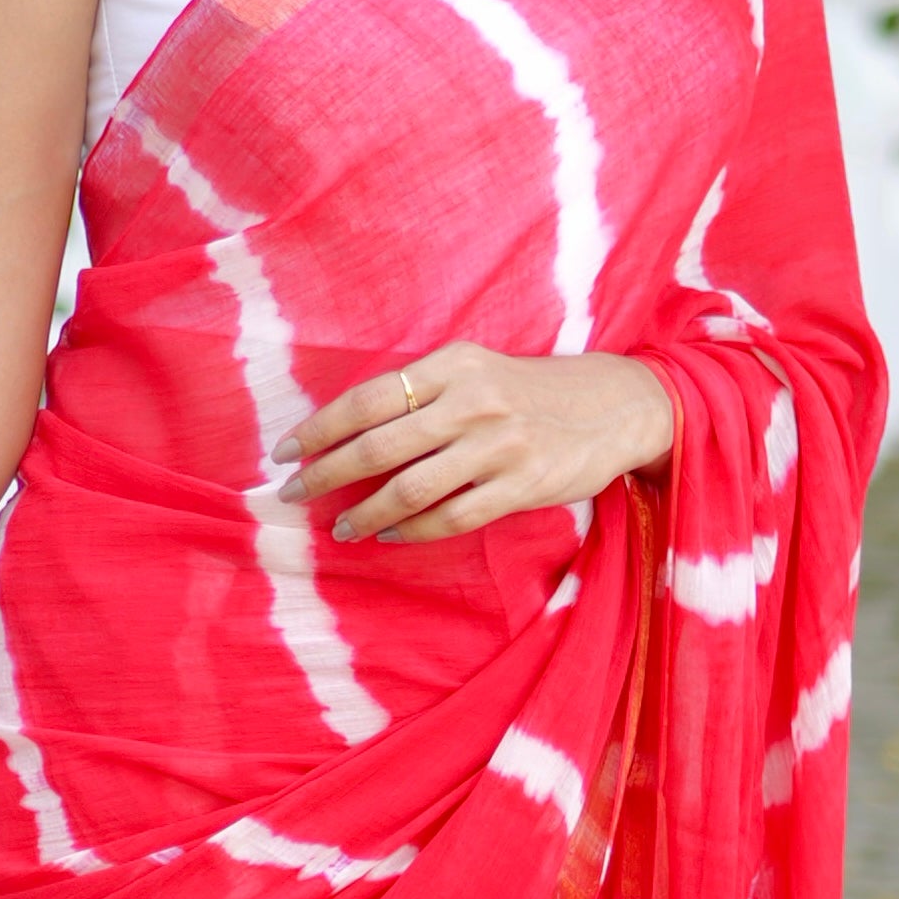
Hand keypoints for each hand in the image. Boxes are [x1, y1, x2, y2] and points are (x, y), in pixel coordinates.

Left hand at [277, 341, 677, 545]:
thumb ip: (421, 393)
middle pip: (379, 445)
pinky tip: (391, 534)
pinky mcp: (522, 484)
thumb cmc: (530, 391)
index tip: (284, 453)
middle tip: (295, 496)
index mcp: (453, 364)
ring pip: (410, 488)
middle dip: (326, 475)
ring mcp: (499, 444)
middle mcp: (473, 400)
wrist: (615, 405)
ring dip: (365, 513)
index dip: (318, 428)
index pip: (367, 398)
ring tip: (342, 528)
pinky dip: (413, 530)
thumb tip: (345, 435)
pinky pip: (452, 517)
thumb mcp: (477, 370)